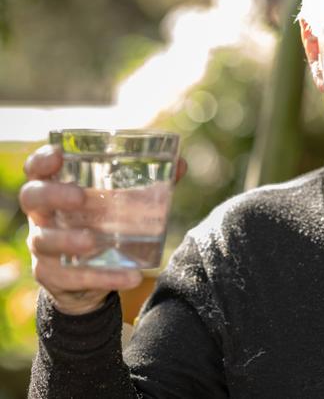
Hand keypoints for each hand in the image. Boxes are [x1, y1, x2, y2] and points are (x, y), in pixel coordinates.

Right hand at [19, 144, 186, 315]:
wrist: (91, 276)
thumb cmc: (104, 223)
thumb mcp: (122, 202)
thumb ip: (150, 182)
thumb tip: (181, 163)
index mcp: (56, 188)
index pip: (38, 169)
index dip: (42, 160)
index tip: (58, 155)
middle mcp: (43, 215)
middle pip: (33, 198)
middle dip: (53, 195)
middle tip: (79, 197)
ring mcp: (44, 246)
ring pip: (45, 241)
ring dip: (70, 240)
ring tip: (95, 242)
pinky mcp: (53, 276)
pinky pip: (73, 277)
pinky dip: (103, 277)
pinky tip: (130, 277)